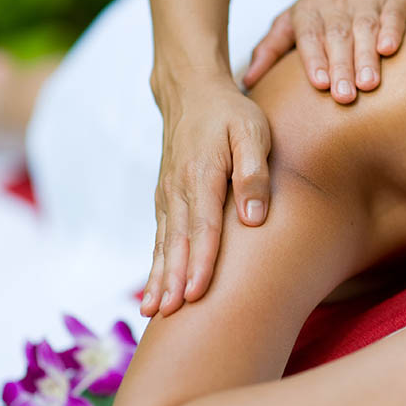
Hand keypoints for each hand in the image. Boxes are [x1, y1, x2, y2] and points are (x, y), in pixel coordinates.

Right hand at [143, 70, 271, 317]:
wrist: (191, 91)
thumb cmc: (230, 113)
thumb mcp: (252, 132)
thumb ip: (253, 172)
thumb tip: (253, 218)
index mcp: (202, 175)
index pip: (203, 228)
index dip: (199, 263)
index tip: (196, 294)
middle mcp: (178, 189)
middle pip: (176, 243)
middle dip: (172, 280)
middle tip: (168, 315)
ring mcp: (167, 195)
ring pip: (162, 243)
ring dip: (157, 278)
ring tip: (152, 312)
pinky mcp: (164, 198)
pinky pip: (159, 237)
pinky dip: (154, 264)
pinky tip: (153, 290)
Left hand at [242, 0, 405, 102]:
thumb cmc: (329, 0)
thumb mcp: (294, 18)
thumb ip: (270, 48)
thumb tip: (246, 82)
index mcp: (309, 13)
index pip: (309, 36)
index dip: (314, 58)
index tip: (318, 84)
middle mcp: (337, 6)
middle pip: (337, 38)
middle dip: (340, 66)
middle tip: (343, 96)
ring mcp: (367, 2)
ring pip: (365, 30)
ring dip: (366, 57)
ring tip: (368, 84)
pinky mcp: (395, 0)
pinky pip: (392, 16)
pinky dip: (391, 32)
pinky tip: (389, 50)